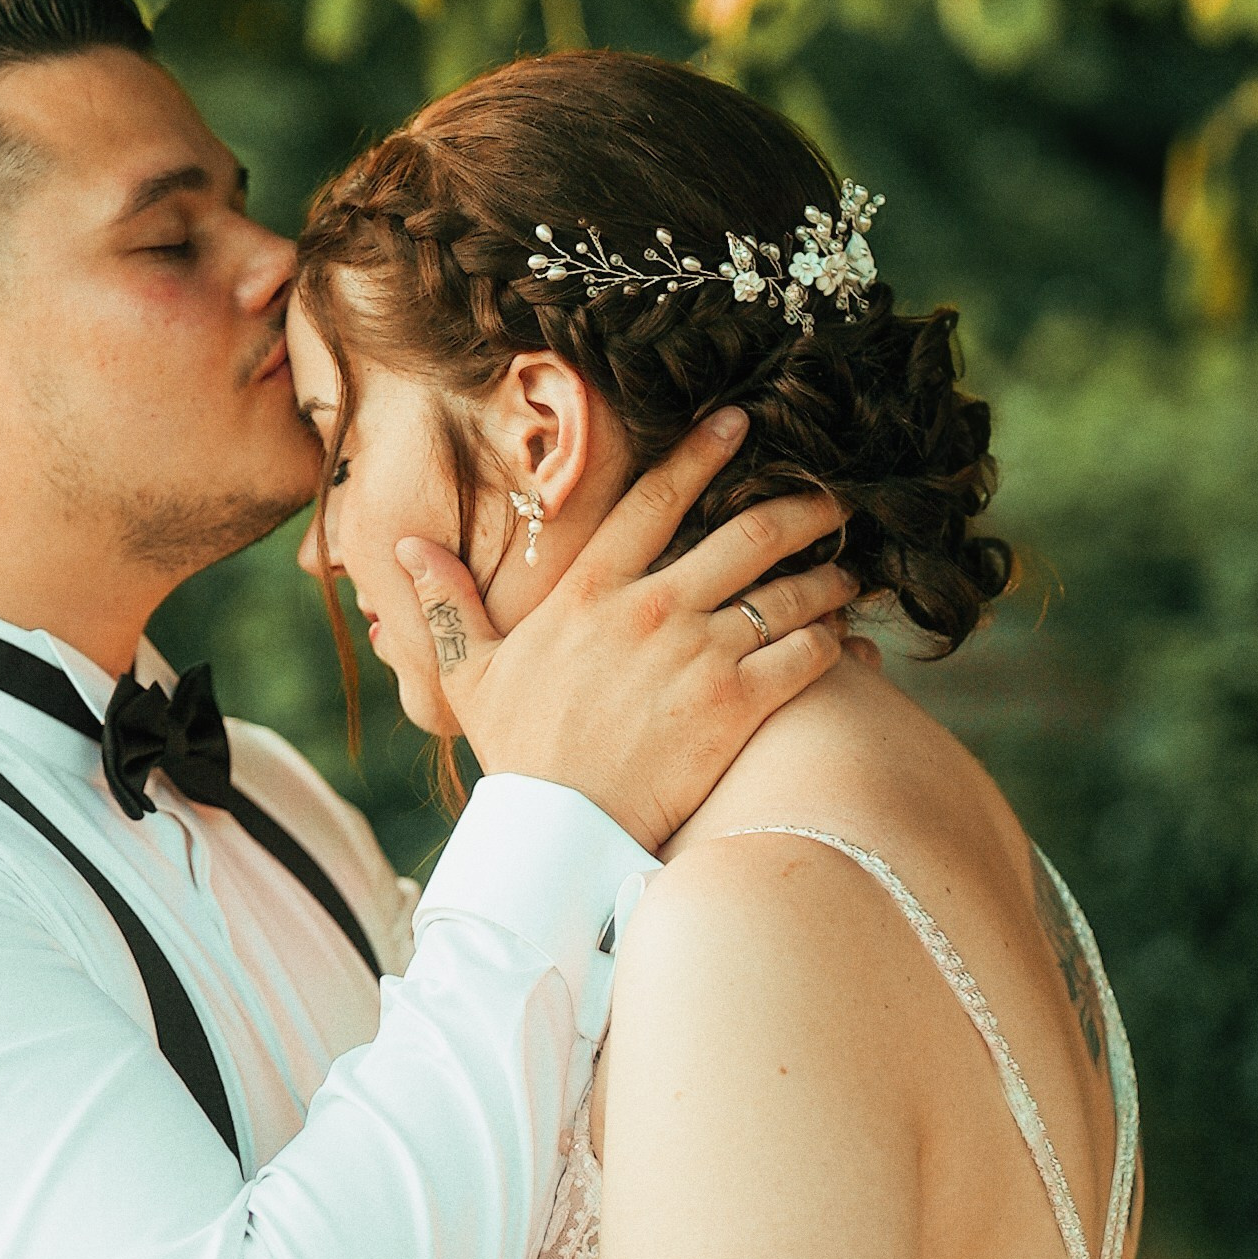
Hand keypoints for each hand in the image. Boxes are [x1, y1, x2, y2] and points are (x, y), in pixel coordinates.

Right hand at [399, 411, 863, 849]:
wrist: (556, 834)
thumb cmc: (518, 756)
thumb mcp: (469, 675)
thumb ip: (448, 603)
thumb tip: (408, 547)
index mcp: (590, 591)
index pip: (657, 498)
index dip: (704, 453)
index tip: (740, 424)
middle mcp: (651, 608)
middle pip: (748, 533)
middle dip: (802, 509)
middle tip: (832, 502)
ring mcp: (697, 654)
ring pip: (789, 591)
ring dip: (829, 579)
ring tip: (849, 576)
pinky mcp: (735, 706)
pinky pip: (806, 655)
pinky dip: (834, 643)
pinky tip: (844, 641)